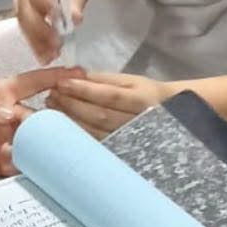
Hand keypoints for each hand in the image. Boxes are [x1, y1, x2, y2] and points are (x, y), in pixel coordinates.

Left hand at [0, 67, 85, 179]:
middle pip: (38, 117)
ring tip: (7, 151)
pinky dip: (20, 165)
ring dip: (29, 147)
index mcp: (0, 96)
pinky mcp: (6, 163)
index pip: (31, 83)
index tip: (79, 73)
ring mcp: (10, 140)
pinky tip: (5, 164)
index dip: (54, 77)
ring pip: (34, 142)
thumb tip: (12, 113)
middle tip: (42, 134)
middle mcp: (10, 117)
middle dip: (44, 125)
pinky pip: (24, 164)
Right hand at [13, 0, 93, 63]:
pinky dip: (34, 43)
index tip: (60, 21)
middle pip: (25, 8)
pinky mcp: (22, 12)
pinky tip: (44, 56)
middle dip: (39, 29)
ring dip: (35, 41)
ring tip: (50, 57)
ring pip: (22, 21)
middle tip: (56, 46)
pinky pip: (25, 28)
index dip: (45, 3)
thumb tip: (75, 19)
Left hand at [45, 72, 177, 138]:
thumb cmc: (148, 94)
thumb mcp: (132, 81)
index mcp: (142, 100)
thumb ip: (105, 79)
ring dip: (71, 119)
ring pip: (96, 131)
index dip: (84, 90)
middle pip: (99, 115)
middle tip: (51, 94)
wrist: (175, 119)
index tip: (61, 82)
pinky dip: (77, 133)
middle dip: (72, 104)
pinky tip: (62, 125)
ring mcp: (130, 140)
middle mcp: (137, 122)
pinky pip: (96, 142)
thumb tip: (76, 75)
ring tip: (53, 107)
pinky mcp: (121, 151)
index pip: (109, 95)